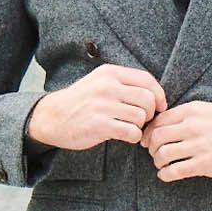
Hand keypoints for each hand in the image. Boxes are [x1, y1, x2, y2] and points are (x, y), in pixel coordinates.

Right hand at [28, 65, 165, 148]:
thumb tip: (155, 95)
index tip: (159, 107)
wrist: (52, 117)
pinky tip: (125, 136)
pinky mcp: (100, 125)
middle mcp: (107, 86)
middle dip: (151, 113)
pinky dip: (133, 137)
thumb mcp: (100, 82)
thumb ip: (124, 84)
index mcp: (110, 73)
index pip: (147, 80)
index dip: (159, 95)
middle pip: (148, 99)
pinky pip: (131, 132)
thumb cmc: (80, 101)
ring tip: (129, 128)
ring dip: (140, 126)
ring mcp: (103, 105)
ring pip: (141, 116)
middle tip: (143, 121)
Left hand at [141, 101, 211, 180]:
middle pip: (157, 137)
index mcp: (192, 111)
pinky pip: (175, 170)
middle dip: (151, 148)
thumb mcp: (209, 110)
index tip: (149, 141)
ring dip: (158, 162)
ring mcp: (199, 145)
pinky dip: (165, 174)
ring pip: (163, 154)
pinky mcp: (204, 164)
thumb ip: (188, 116)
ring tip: (162, 165)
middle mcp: (193, 126)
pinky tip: (166, 175)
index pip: (159, 121)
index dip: (149, 133)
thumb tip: (164, 124)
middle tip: (154, 154)